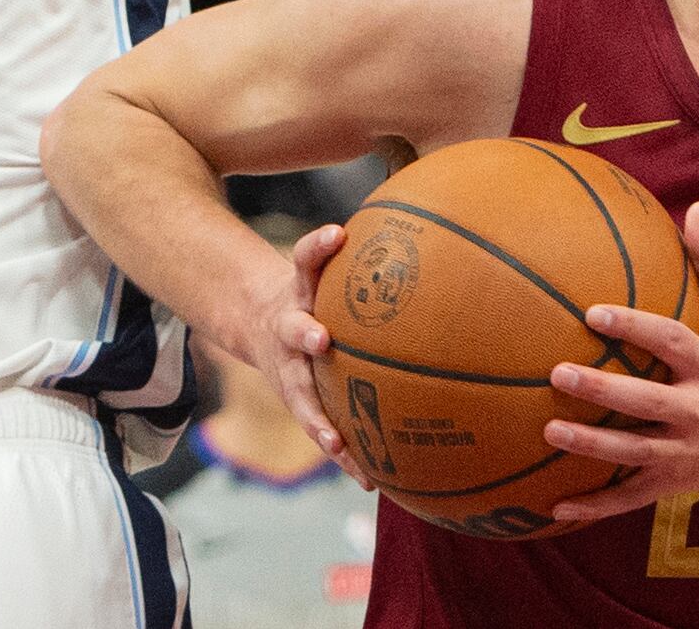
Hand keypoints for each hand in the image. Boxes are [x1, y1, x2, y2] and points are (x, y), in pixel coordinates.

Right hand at [241, 221, 349, 464]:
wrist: (254, 319)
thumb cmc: (315, 290)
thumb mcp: (324, 266)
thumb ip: (368, 251)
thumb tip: (444, 220)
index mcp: (300, 287)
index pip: (306, 257)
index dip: (318, 245)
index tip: (336, 234)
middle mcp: (289, 325)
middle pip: (293, 325)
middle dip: (305, 332)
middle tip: (321, 338)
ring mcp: (286, 366)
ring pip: (298, 391)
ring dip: (316, 415)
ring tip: (333, 439)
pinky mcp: (294, 398)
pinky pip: (318, 427)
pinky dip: (342, 453)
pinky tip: (366, 477)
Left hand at [540, 202, 698, 523]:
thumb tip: (697, 206)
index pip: (672, 342)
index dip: (634, 326)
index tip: (593, 312)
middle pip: (648, 402)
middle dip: (603, 390)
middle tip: (558, 372)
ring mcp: (687, 452)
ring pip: (634, 453)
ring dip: (591, 446)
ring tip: (548, 430)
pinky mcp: (676, 482)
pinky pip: (631, 498)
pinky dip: (595, 506)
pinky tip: (555, 507)